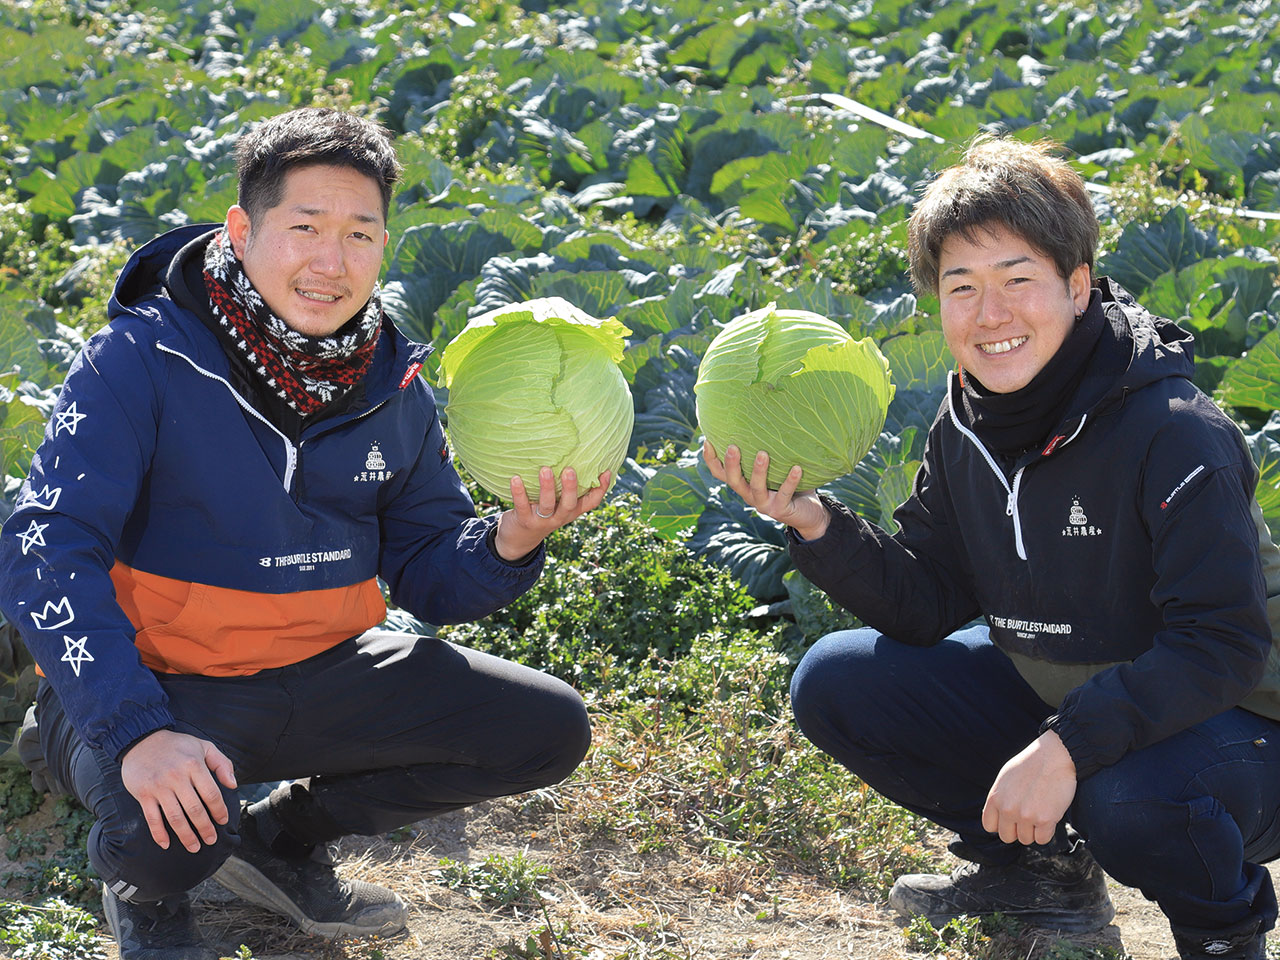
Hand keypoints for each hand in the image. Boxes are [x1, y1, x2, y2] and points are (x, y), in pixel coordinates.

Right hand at [120, 729, 237, 851]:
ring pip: (175, 817)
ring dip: (186, 836)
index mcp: (194, 765)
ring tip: (194, 847)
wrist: (141, 739)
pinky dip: (159, 833)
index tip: (223, 821)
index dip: (219, 810)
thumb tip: (233, 785)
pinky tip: (166, 844)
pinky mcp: (143, 794)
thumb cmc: (177, 745)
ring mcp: (158, 787)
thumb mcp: (204, 746)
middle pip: (195, 809)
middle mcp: (177, 777)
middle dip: (205, 828)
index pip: (211, 794)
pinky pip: (152, 818)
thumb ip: (222, 764)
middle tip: (211, 840)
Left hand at [494, 466, 611, 560]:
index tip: (606, 472)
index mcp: (570, 511)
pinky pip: (522, 506)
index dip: (601, 490)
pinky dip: (519, 492)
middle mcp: (559, 517)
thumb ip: (563, 487)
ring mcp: (542, 521)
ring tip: (545, 469)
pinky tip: (516, 478)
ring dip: (546, 487)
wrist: (519, 540)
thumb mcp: (556, 504)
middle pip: (569, 505)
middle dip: (571, 488)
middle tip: (570, 470)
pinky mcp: (524, 521)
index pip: (591, 503)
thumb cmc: (540, 512)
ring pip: (547, 505)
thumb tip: (572, 456)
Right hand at [702, 440, 830, 540]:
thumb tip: (768, 415)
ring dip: (758, 471)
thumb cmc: (790, 483)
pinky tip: (797, 468)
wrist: (808, 513)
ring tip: (763, 453)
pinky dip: (790, 480)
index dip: (711, 459)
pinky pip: (784, 494)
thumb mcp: (776, 466)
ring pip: (756, 489)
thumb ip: (769, 449)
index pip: (720, 473)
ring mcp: (763, 504)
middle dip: (731, 464)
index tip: (707, 440)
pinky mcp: (780, 510)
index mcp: (743, 484)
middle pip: (733, 481)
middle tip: (732, 446)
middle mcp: (749, 494)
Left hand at [982, 730, 1076, 845]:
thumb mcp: (1005, 778)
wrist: (1054, 756)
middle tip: (1028, 816)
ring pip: (1026, 839)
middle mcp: (1007, 809)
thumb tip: (998, 814)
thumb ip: (1000, 797)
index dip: (1001, 825)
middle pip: (1007, 836)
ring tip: (1040, 812)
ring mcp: (1026, 815)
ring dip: (1034, 830)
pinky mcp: (1045, 820)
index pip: (989, 826)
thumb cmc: (1031, 764)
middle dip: (1018, 830)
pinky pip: (1043, 840)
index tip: (1011, 820)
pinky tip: (1050, 816)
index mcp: (995, 798)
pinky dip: (1047, 832)